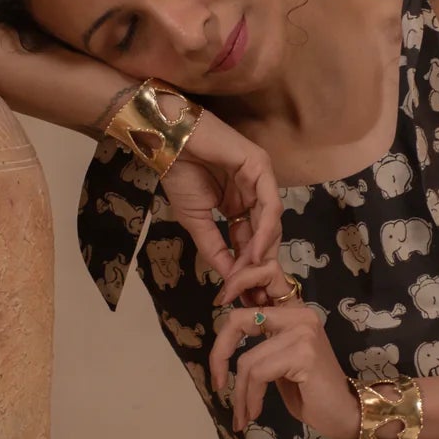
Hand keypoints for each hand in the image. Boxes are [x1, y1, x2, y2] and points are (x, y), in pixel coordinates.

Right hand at [127, 90, 283, 289]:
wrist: (167, 144)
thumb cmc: (179, 176)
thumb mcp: (196, 221)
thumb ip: (215, 249)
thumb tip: (228, 279)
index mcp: (239, 205)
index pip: (249, 240)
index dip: (247, 267)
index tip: (242, 294)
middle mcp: (254, 194)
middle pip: (265, 234)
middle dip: (260, 265)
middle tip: (254, 292)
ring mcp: (260, 180)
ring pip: (271, 223)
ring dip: (261, 252)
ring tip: (251, 276)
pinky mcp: (262, 167)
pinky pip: (270, 204)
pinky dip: (264, 230)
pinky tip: (255, 251)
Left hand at [208, 254, 361, 438]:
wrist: (344, 413)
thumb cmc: (311, 391)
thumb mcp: (280, 360)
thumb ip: (261, 341)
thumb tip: (224, 333)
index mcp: (294, 310)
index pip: (262, 276)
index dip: (235, 282)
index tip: (219, 302)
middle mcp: (300, 314)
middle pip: (239, 319)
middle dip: (220, 353)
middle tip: (217, 381)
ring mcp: (303, 332)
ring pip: (247, 360)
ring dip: (240, 393)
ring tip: (243, 415)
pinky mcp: (303, 353)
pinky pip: (258, 374)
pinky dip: (251, 398)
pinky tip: (255, 412)